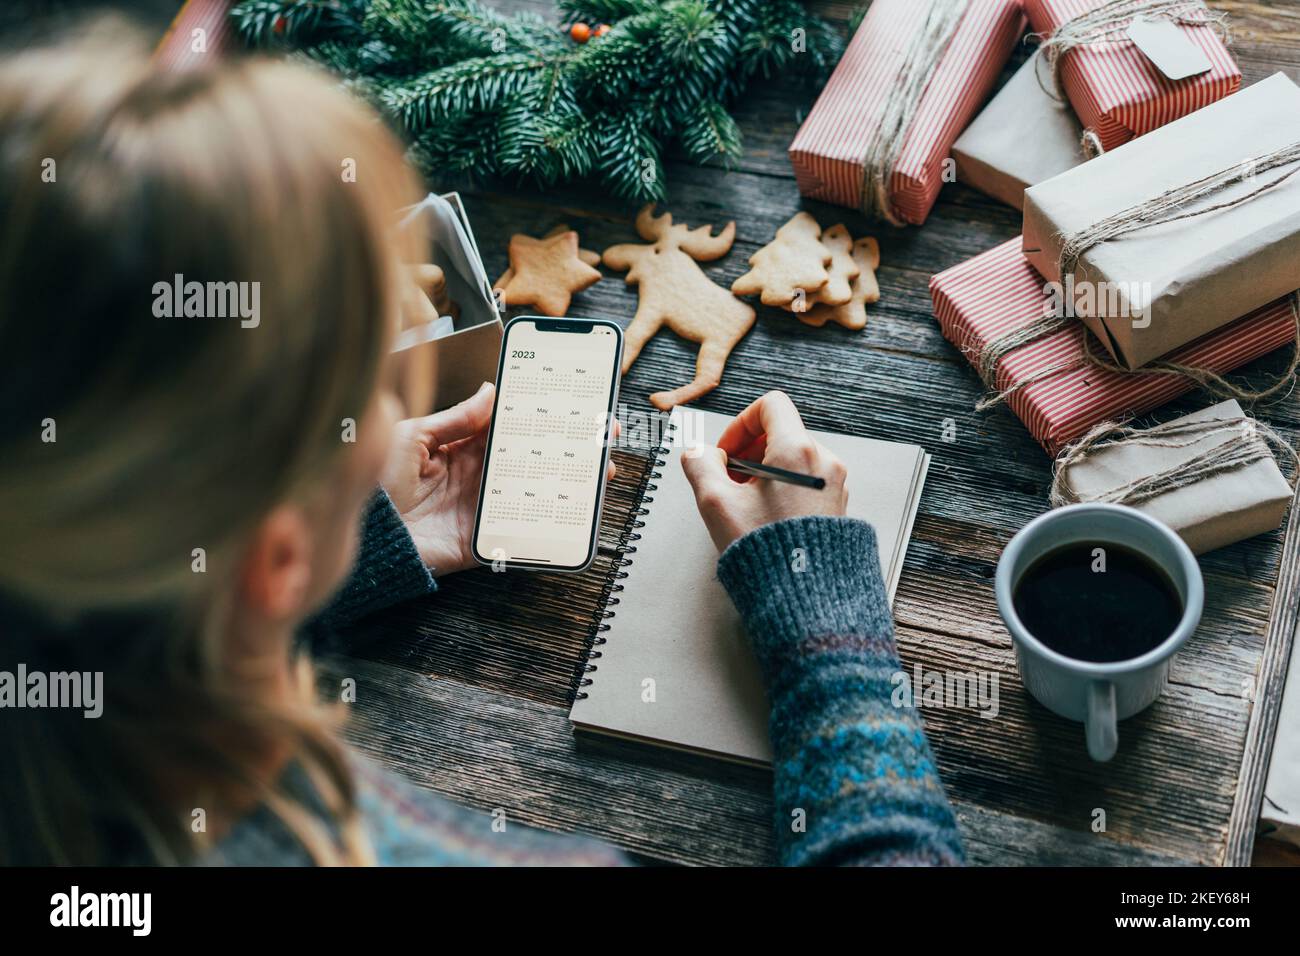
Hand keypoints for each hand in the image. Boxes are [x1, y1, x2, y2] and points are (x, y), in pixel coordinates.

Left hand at [383, 382, 617, 574]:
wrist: (366, 536)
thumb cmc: (375, 484)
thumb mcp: (412, 437)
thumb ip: (455, 419)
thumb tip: (489, 392)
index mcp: (462, 447)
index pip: (509, 427)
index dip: (539, 415)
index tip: (568, 403)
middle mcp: (479, 476)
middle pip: (534, 459)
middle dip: (568, 447)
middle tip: (601, 434)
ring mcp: (486, 507)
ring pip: (539, 493)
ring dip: (572, 483)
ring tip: (601, 470)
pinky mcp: (486, 538)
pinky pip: (525, 532)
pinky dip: (551, 525)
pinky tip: (577, 512)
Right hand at [681, 390, 847, 551]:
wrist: (803, 595)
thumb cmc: (766, 553)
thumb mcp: (716, 503)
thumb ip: (700, 465)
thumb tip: (697, 454)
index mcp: (797, 451)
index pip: (771, 405)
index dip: (740, 422)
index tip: (726, 450)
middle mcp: (823, 462)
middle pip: (781, 432)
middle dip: (749, 451)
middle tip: (729, 479)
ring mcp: (834, 484)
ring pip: (793, 458)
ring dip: (764, 471)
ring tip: (746, 502)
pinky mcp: (836, 505)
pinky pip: (807, 480)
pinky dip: (783, 487)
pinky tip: (765, 514)